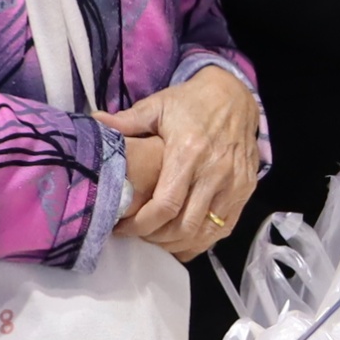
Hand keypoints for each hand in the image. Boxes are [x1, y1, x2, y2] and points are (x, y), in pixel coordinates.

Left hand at [101, 64, 260, 259]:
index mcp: (188, 153)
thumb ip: (127, 121)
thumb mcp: (158, 106)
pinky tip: (183, 239)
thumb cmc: (192, 102)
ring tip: (157, 239)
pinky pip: (224, 227)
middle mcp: (214, 172)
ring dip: (179, 244)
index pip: (165, 205)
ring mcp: (234, 183)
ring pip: (205, 232)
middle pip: (184, 226)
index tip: (122, 229)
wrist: (235, 96)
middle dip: (157, 239)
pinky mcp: (245, 190)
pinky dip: (202, 240)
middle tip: (138, 236)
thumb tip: (95, 121)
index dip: (142, 225)